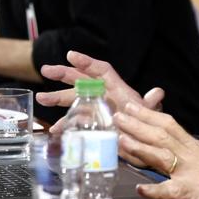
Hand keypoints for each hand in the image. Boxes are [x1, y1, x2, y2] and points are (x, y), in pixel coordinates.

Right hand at [37, 50, 164, 130]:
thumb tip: (158, 93)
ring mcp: (96, 108)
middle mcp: (104, 95)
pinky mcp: (91, 123)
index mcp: (117, 89)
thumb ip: (151, 105)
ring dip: (56, 98)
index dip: (86, 62)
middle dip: (63, 73)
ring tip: (40, 98)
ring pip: (73, 99)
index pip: (100, 70)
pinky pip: (75, 120)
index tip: (71, 55)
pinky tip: (55, 130)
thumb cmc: (148, 124)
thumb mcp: (150, 115)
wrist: (144, 143)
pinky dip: (65, 124)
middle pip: (81, 79)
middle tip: (46, 70)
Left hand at [115, 101, 198, 198]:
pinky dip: (155, 190)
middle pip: (162, 135)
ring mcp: (191, 172)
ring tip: (122, 140)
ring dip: (141, 147)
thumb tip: (160, 145)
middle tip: (118, 116)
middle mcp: (190, 155)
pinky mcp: (192, 192)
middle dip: (138, 125)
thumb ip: (182, 151)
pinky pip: (171, 191)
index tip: (131, 106)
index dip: (148, 114)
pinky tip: (140, 188)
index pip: (168, 124)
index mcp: (192, 146)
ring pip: (163, 156)